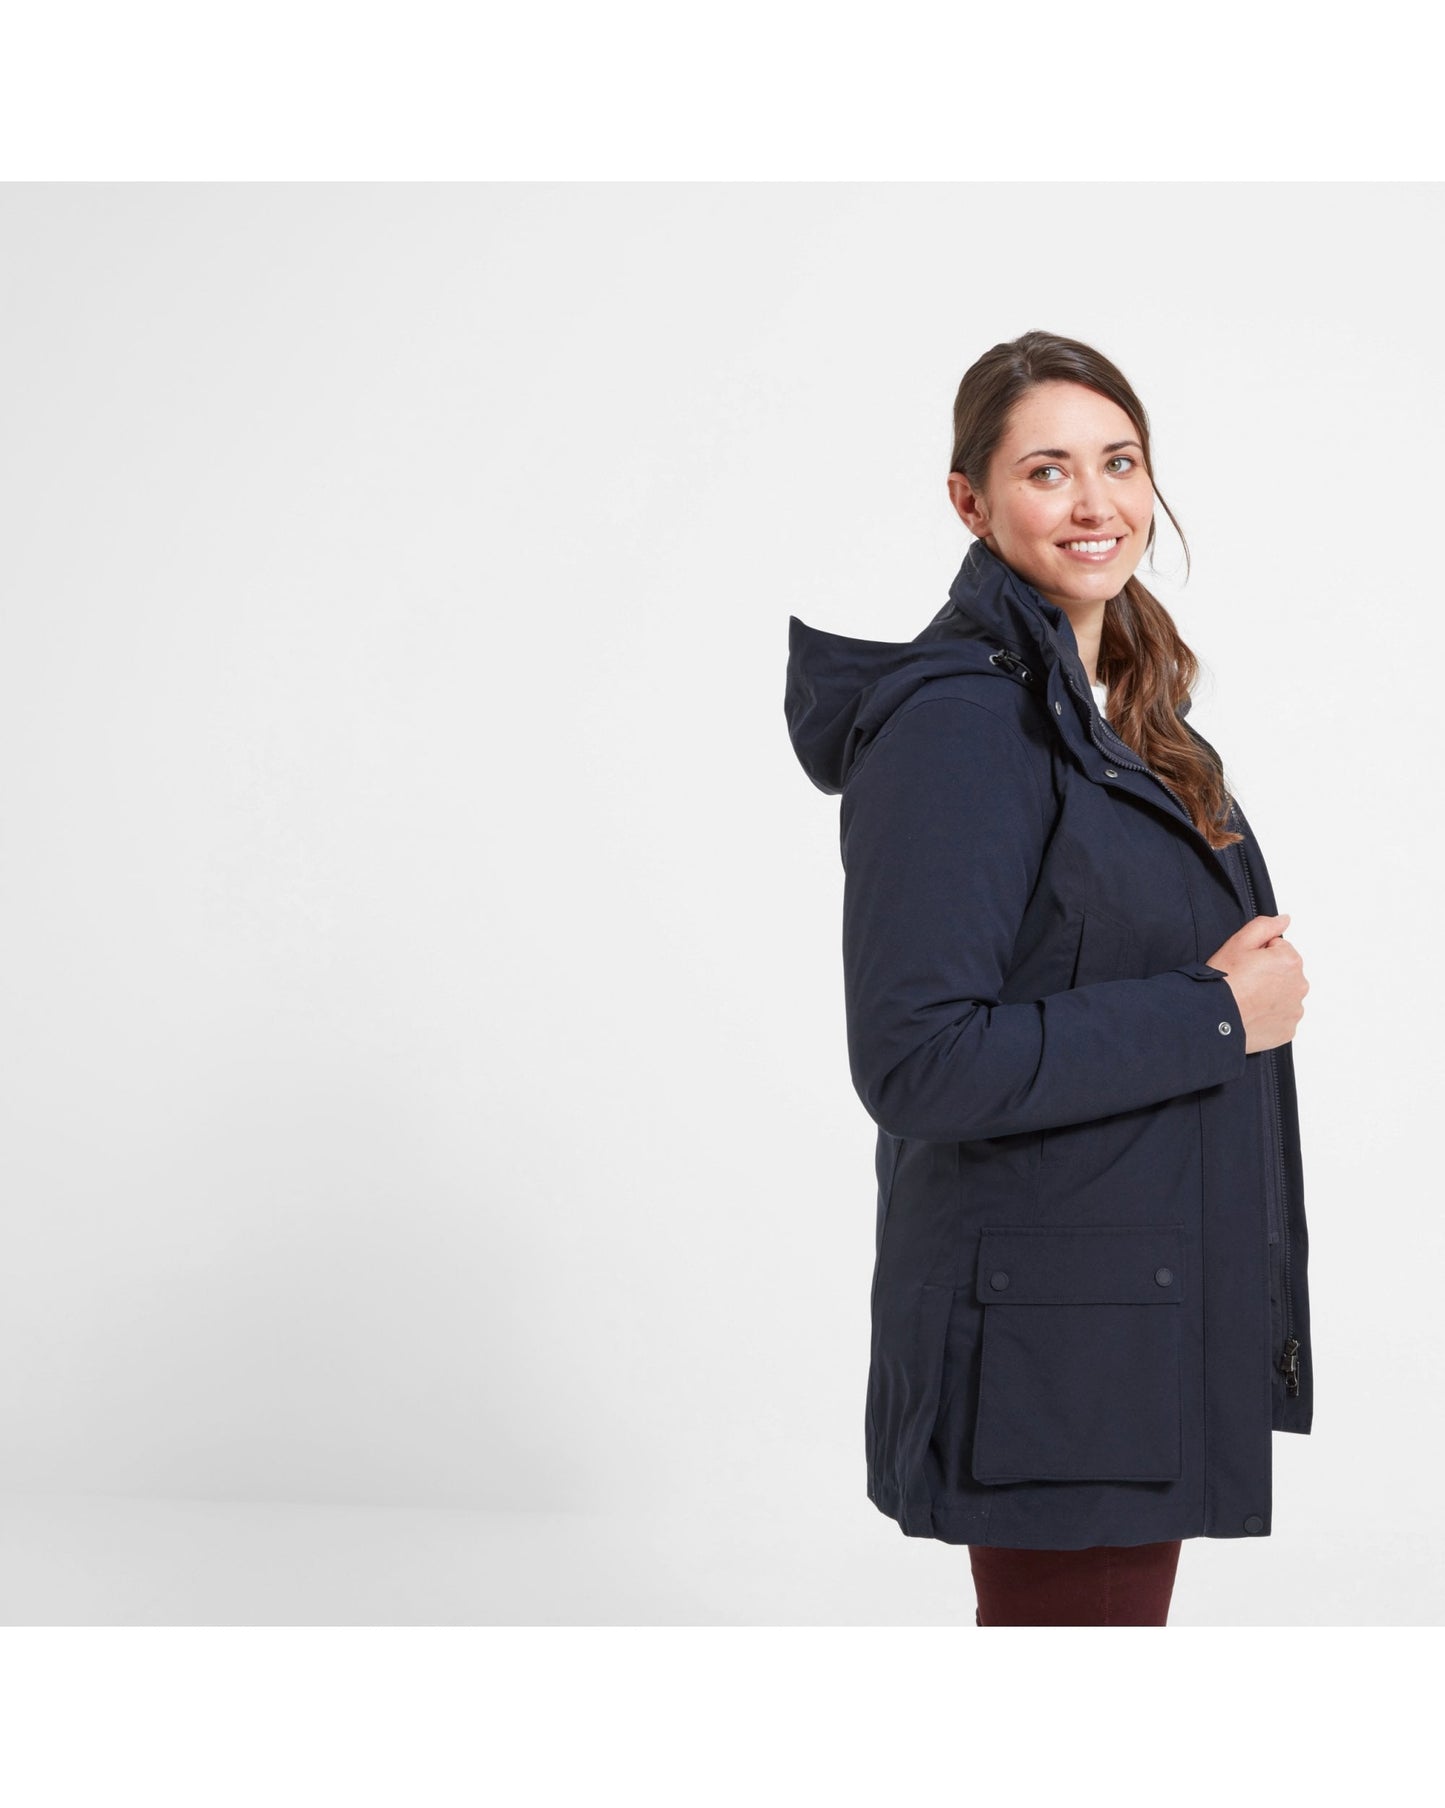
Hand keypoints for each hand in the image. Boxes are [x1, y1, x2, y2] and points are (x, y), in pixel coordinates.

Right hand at [1206, 914, 1308, 1053]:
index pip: (1278, 950)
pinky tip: (1252, 1014)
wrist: (1214, 1016)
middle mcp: (1299, 985)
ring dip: (1270, 997)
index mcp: (1290, 960)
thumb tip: (1284, 920)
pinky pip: (1280, 1018)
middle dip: (1268, 975)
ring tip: (1247, 1000)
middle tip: (1245, 982)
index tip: (1245, 965)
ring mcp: (1294, 1010)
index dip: (1259, 955)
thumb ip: (1265, 926)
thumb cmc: (1224, 981)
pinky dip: (1269, 1017)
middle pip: (1284, 973)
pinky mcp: (1288, 1030)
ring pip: (1283, 996)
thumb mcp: (1239, 943)